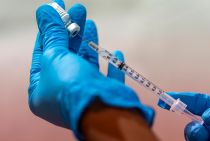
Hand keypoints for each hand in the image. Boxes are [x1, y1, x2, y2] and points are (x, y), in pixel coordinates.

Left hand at [28, 0, 153, 139]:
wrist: (102, 111)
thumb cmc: (72, 87)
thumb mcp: (55, 57)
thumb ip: (52, 33)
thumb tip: (44, 10)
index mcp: (42, 90)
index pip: (43, 53)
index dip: (50, 30)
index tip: (57, 11)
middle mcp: (62, 93)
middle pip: (66, 56)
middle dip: (72, 31)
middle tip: (79, 10)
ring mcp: (85, 94)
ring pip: (87, 64)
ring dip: (89, 43)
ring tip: (91, 23)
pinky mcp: (105, 95)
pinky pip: (108, 77)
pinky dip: (113, 65)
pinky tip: (115, 52)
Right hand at [158, 92, 209, 140]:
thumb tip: (208, 115)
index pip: (202, 104)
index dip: (183, 100)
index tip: (166, 99)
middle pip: (197, 126)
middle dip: (192, 126)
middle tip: (198, 129)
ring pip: (198, 140)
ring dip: (196, 137)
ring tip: (203, 136)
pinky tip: (204, 140)